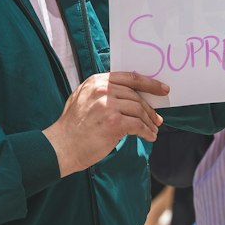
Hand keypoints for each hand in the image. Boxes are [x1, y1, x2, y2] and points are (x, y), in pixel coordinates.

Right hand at [44, 71, 169, 176]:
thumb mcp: (82, 98)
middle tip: (157, 119)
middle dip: (150, 109)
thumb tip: (130, 96)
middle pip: (136, 95)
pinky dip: (146, 132)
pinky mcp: (113, 123)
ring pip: (139, 110)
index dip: (149, 83)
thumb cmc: (72, 127)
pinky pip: (138, 125)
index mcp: (96, 81)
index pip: (129, 77)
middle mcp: (102, 90)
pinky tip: (149, 137)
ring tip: (153, 130)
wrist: (61, 146)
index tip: (162, 89)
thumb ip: (103, 93)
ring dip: (149, 122)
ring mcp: (107, 105)